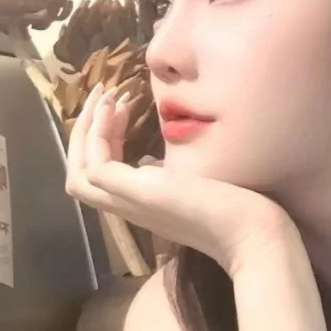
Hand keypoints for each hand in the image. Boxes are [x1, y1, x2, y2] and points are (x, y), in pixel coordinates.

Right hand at [65, 83, 296, 277]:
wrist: (253, 236)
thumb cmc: (236, 211)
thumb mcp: (191, 185)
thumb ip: (168, 177)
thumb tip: (151, 163)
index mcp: (140, 204)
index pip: (97, 175)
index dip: (102, 138)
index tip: (124, 107)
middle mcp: (128, 206)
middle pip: (77, 175)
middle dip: (84, 131)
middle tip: (103, 94)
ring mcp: (130, 201)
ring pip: (78, 173)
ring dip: (87, 128)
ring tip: (107, 95)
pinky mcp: (137, 193)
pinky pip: (95, 165)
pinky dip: (98, 133)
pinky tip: (117, 107)